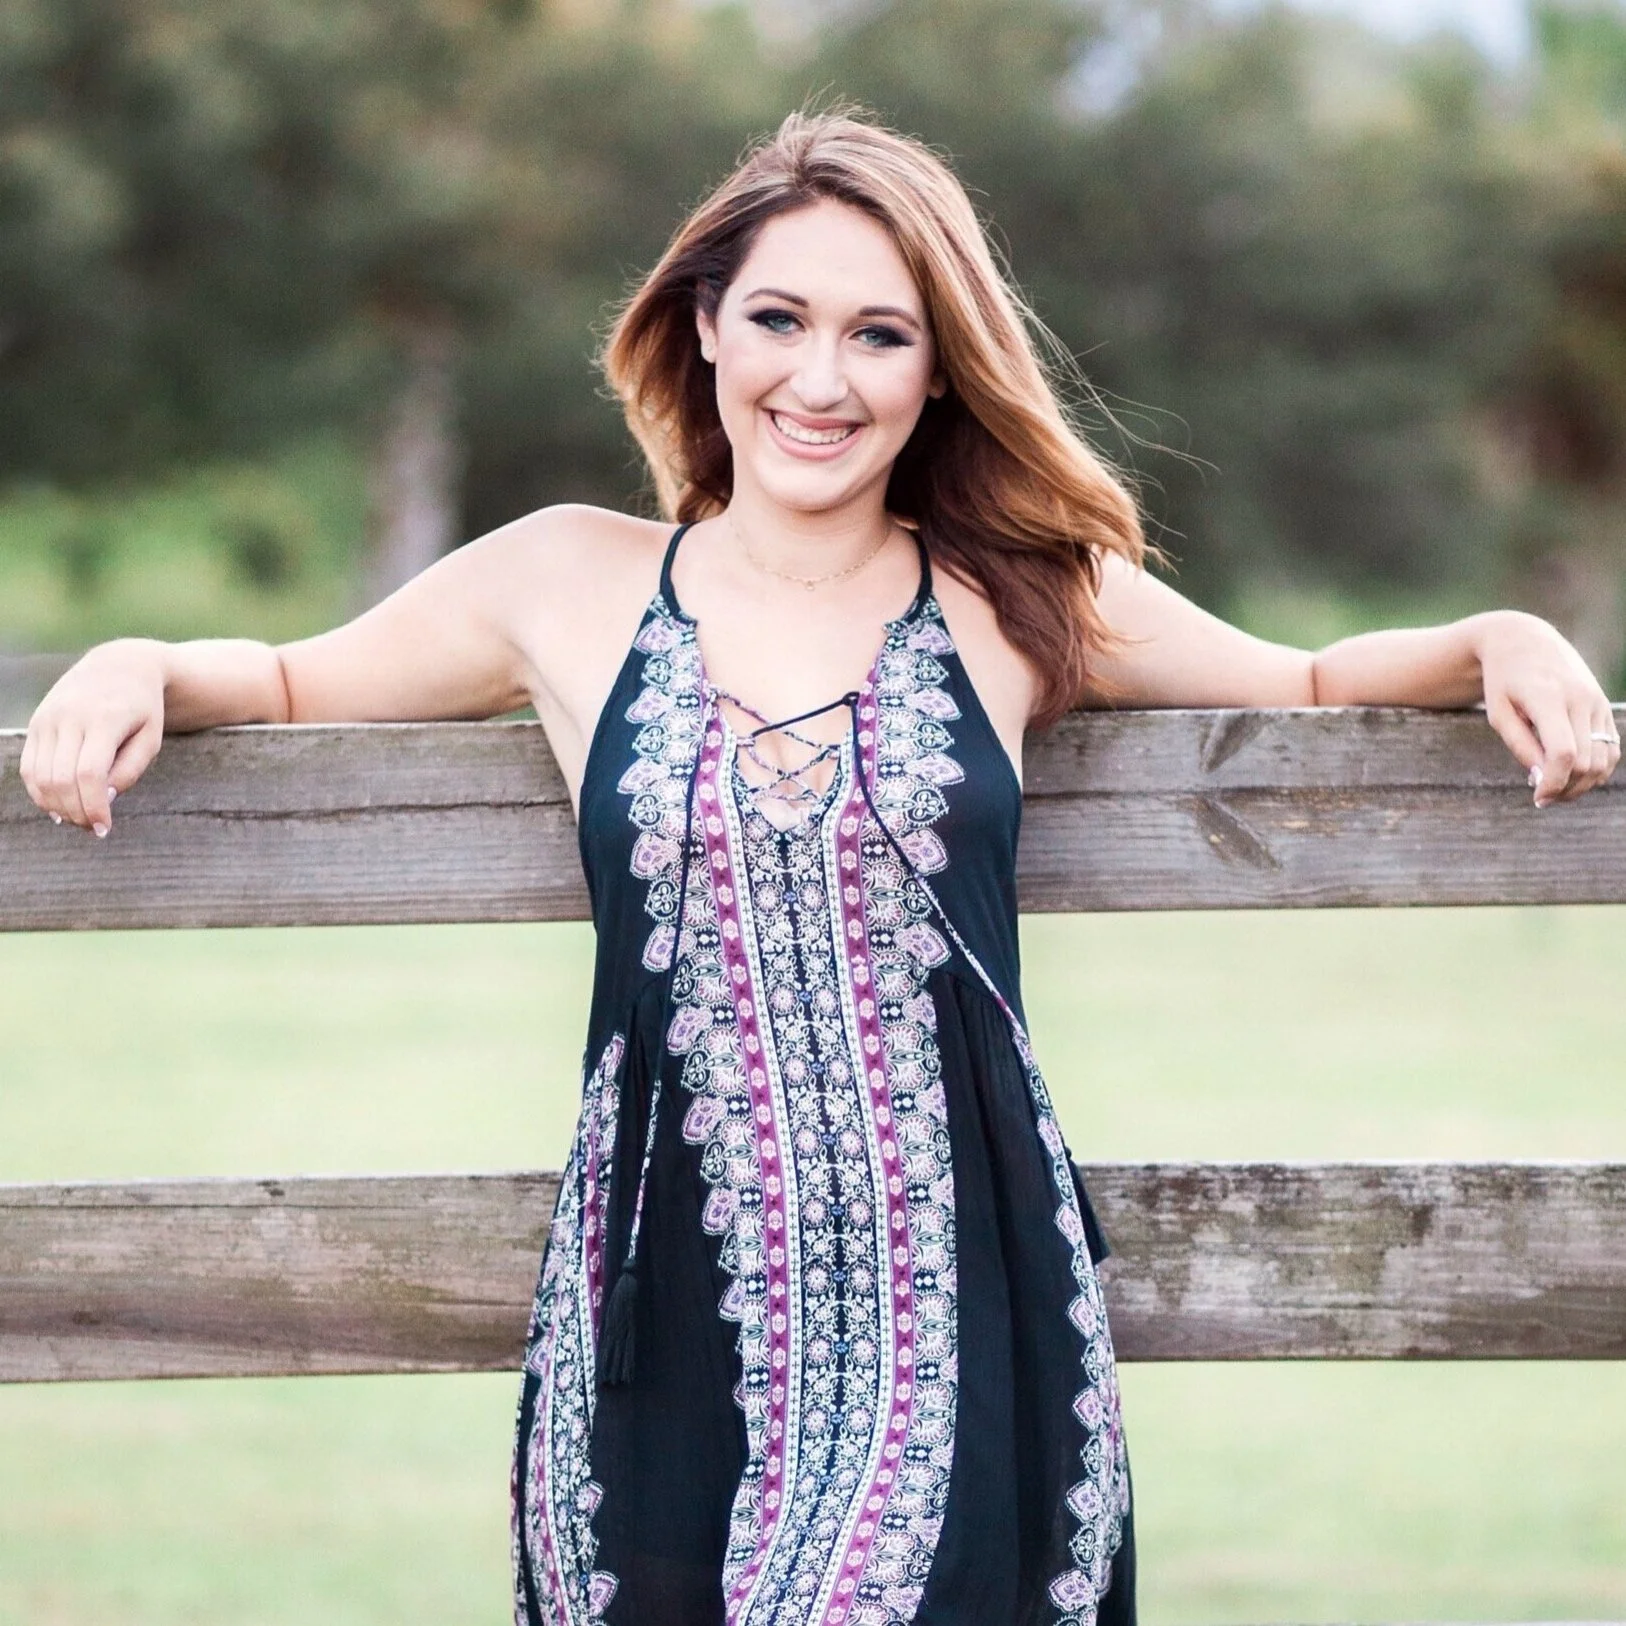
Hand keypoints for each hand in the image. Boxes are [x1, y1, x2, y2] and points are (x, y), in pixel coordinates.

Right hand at [19, 639, 167, 835]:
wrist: (119, 666)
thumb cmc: (142, 709)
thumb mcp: (151, 738)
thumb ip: (129, 770)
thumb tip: (103, 799)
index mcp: (104, 719)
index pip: (89, 774)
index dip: (93, 807)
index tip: (104, 829)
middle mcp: (70, 717)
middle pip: (61, 779)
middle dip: (76, 811)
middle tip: (93, 828)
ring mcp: (48, 718)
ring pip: (40, 776)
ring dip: (56, 806)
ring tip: (78, 818)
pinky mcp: (36, 723)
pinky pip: (29, 766)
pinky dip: (40, 792)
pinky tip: (59, 805)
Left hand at [1476, 611, 1620, 806]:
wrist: (1523, 641)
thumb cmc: (1503, 680)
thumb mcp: (1498, 712)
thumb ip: (1520, 746)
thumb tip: (1541, 778)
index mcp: (1548, 698)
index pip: (1564, 753)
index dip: (1554, 783)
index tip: (1537, 797)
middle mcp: (1580, 699)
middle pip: (1586, 761)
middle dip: (1566, 788)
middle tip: (1542, 796)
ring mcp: (1597, 702)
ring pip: (1604, 759)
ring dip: (1583, 783)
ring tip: (1556, 789)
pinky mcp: (1604, 706)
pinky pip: (1611, 748)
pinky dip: (1596, 769)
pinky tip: (1573, 775)